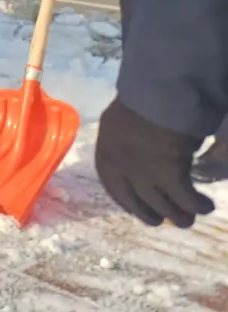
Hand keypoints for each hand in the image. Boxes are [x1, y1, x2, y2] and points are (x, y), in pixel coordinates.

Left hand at [95, 96, 213, 227]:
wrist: (154, 93)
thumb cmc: (139, 101)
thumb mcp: (119, 122)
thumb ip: (124, 142)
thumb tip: (134, 153)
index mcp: (106, 154)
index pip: (114, 189)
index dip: (128, 203)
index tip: (139, 209)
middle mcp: (121, 168)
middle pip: (137, 204)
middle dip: (152, 214)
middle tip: (163, 219)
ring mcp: (144, 174)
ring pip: (164, 207)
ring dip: (179, 215)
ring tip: (190, 216)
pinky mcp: (169, 175)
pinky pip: (186, 200)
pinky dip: (198, 205)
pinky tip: (206, 204)